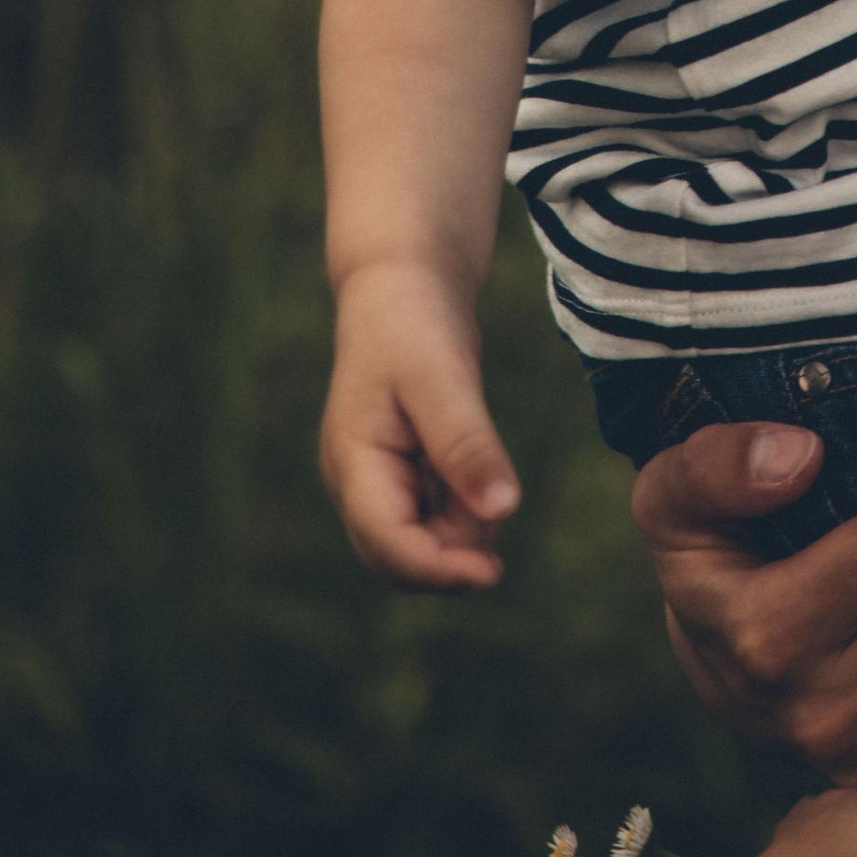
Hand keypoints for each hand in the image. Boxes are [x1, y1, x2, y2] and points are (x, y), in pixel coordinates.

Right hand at [320, 253, 520, 587]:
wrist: (405, 282)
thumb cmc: (414, 320)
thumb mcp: (442, 376)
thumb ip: (468, 444)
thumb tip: (503, 511)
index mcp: (353, 463)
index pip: (388, 544)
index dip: (438, 569)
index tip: (492, 574)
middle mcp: (357, 484)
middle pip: (401, 559)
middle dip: (453, 552)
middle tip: (498, 499)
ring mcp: (377, 482)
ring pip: (420, 544)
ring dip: (461, 531)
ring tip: (486, 470)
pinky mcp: (401, 474)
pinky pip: (432, 518)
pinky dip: (462, 510)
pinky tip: (478, 472)